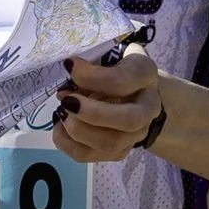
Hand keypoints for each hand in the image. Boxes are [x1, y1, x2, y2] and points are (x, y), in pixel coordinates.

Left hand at [55, 48, 164, 162]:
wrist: (137, 92)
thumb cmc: (118, 66)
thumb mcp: (110, 53)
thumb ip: (93, 60)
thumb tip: (67, 76)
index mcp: (145, 75)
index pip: (123, 80)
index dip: (92, 76)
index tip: (69, 66)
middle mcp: (148, 107)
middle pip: (129, 120)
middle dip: (91, 113)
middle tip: (66, 100)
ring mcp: (136, 133)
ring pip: (111, 144)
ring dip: (78, 131)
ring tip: (61, 113)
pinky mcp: (119, 150)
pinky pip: (91, 156)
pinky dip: (67, 143)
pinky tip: (60, 126)